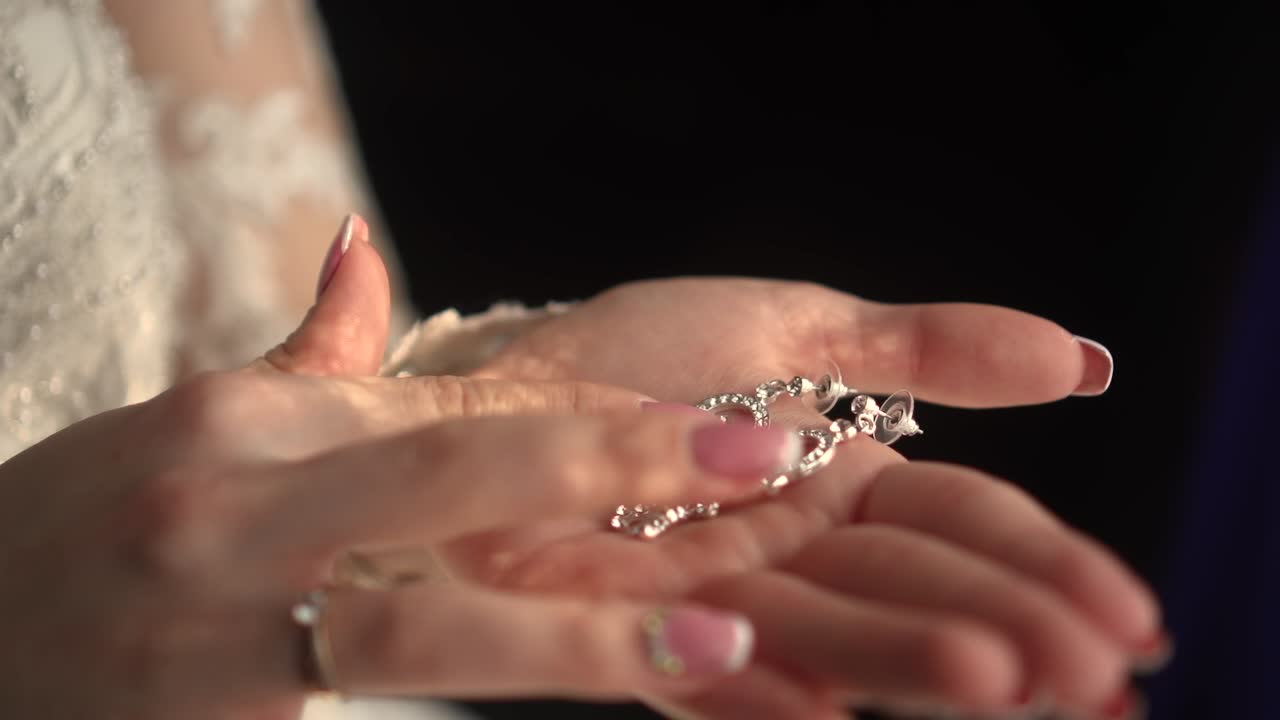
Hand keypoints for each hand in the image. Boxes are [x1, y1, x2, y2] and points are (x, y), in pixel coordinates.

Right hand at [0, 222, 805, 718]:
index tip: (707, 416)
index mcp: (248, 419)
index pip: (454, 404)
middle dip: (616, 464)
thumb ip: (306, 354)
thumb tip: (368, 246)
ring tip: (718, 643)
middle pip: (457, 475)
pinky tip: (595, 717)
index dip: (592, 411)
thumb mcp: (187, 426)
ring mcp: (222, 628)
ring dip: (582, 637)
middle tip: (760, 458)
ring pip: (429, 625)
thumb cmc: (80, 530)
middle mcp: (240, 507)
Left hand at [447, 278, 1155, 717]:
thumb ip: (926, 348)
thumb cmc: (637, 352)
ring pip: (826, 631)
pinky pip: (693, 668)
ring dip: (908, 657)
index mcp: (834, 479)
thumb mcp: (797, 327)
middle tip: (1097, 669)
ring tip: (994, 677)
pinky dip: (756, 692)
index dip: (1039, 560)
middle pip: (908, 589)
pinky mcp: (618, 625)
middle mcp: (785, 550)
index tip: (1124, 612)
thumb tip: (1081, 359)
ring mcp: (707, 593)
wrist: (499, 378)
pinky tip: (821, 709)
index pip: (956, 522)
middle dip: (1004, 623)